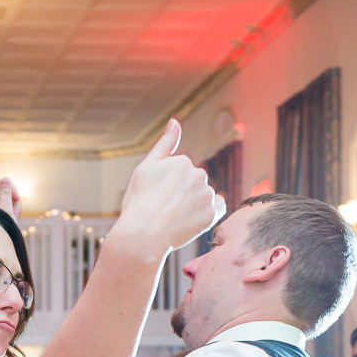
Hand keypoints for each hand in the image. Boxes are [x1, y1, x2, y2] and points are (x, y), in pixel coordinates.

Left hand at [0, 176, 20, 218]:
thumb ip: (5, 192)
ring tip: (14, 217)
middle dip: (14, 200)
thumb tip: (5, 178)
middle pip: (5, 192)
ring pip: (6, 200)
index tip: (17, 199)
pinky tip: (12, 219)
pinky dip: (10, 212)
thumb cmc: (0, 225)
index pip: (2, 183)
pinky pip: (5, 208)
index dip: (12, 189)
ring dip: (13, 207)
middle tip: (16, 212)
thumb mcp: (6, 207)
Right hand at [108, 119, 224, 258]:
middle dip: (182, 194)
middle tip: (164, 210)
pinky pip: (216, 210)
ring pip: (204, 197)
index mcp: (182, 161)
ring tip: (174, 218)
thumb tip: (175, 121)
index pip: (179, 173)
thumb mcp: (145, 168)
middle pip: (193, 184)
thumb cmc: (139, 202)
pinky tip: (192, 219)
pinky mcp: (212, 214)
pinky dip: (207, 214)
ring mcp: (206, 195)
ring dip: (193, 205)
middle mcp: (198, 174)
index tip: (156, 198)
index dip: (166, 187)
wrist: (143, 234)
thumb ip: (164, 144)